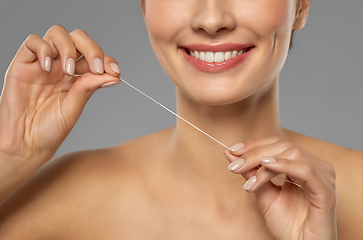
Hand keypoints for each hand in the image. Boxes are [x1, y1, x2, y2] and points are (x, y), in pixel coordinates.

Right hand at [0, 25, 120, 161]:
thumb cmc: (50, 129)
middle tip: (96, 68)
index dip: (107, 59)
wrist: (25, 143)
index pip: (94, 56)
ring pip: (58, 33)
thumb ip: (89, 87)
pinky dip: (43, 49)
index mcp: (77, 76)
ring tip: (69, 70)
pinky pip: (32, 41)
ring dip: (69, 48)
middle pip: (79, 39)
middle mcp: (61, 66)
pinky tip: (47, 67)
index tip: (115, 71)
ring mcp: (43, 63)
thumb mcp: (74, 107)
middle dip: (92, 49)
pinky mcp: (23, 63)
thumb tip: (114, 75)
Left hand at [224, 136, 336, 239]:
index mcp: (302, 166)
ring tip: (244, 171)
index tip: (232, 150)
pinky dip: (285, 165)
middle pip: (284, 146)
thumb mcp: (263, 193)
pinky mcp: (326, 192)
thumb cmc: (287, 224)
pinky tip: (266, 166)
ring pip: (293, 154)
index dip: (255, 144)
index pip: (278, 144)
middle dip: (255, 152)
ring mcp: (324, 178)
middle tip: (234, 163)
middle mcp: (316, 168)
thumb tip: (230, 152)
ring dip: (263, 161)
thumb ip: (250, 172)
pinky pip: (306, 171)